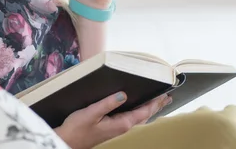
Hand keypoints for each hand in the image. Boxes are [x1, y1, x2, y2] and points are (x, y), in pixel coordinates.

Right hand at [54, 91, 171, 148]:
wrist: (67, 141)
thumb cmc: (77, 128)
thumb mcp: (91, 113)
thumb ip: (107, 103)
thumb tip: (123, 94)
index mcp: (121, 124)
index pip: (143, 112)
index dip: (155, 103)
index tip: (165, 95)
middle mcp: (123, 128)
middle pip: (145, 116)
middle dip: (156, 106)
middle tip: (168, 97)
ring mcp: (118, 130)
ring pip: (140, 119)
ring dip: (150, 110)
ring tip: (159, 103)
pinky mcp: (113, 129)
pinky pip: (133, 120)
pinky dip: (141, 113)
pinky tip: (140, 110)